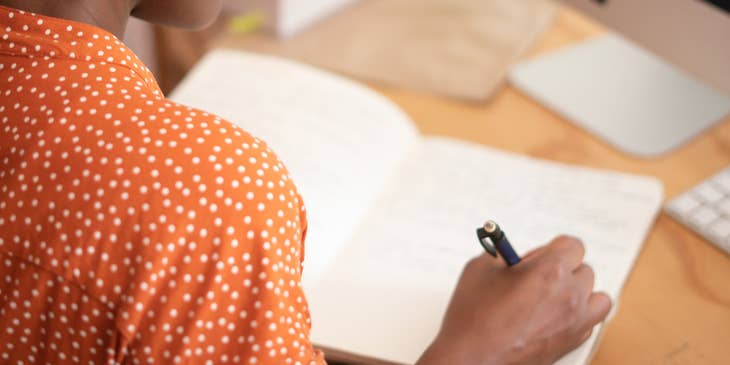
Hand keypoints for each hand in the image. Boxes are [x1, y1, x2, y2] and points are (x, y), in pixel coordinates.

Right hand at [416, 236, 611, 364]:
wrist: (471, 359)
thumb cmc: (473, 319)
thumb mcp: (480, 269)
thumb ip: (503, 254)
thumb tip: (513, 254)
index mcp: (550, 270)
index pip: (573, 245)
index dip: (555, 248)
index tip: (542, 255)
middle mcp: (569, 295)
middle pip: (584, 270)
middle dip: (563, 270)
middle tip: (537, 277)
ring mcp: (575, 321)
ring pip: (597, 297)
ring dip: (580, 293)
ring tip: (555, 296)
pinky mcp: (572, 343)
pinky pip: (591, 322)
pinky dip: (578, 316)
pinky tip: (554, 316)